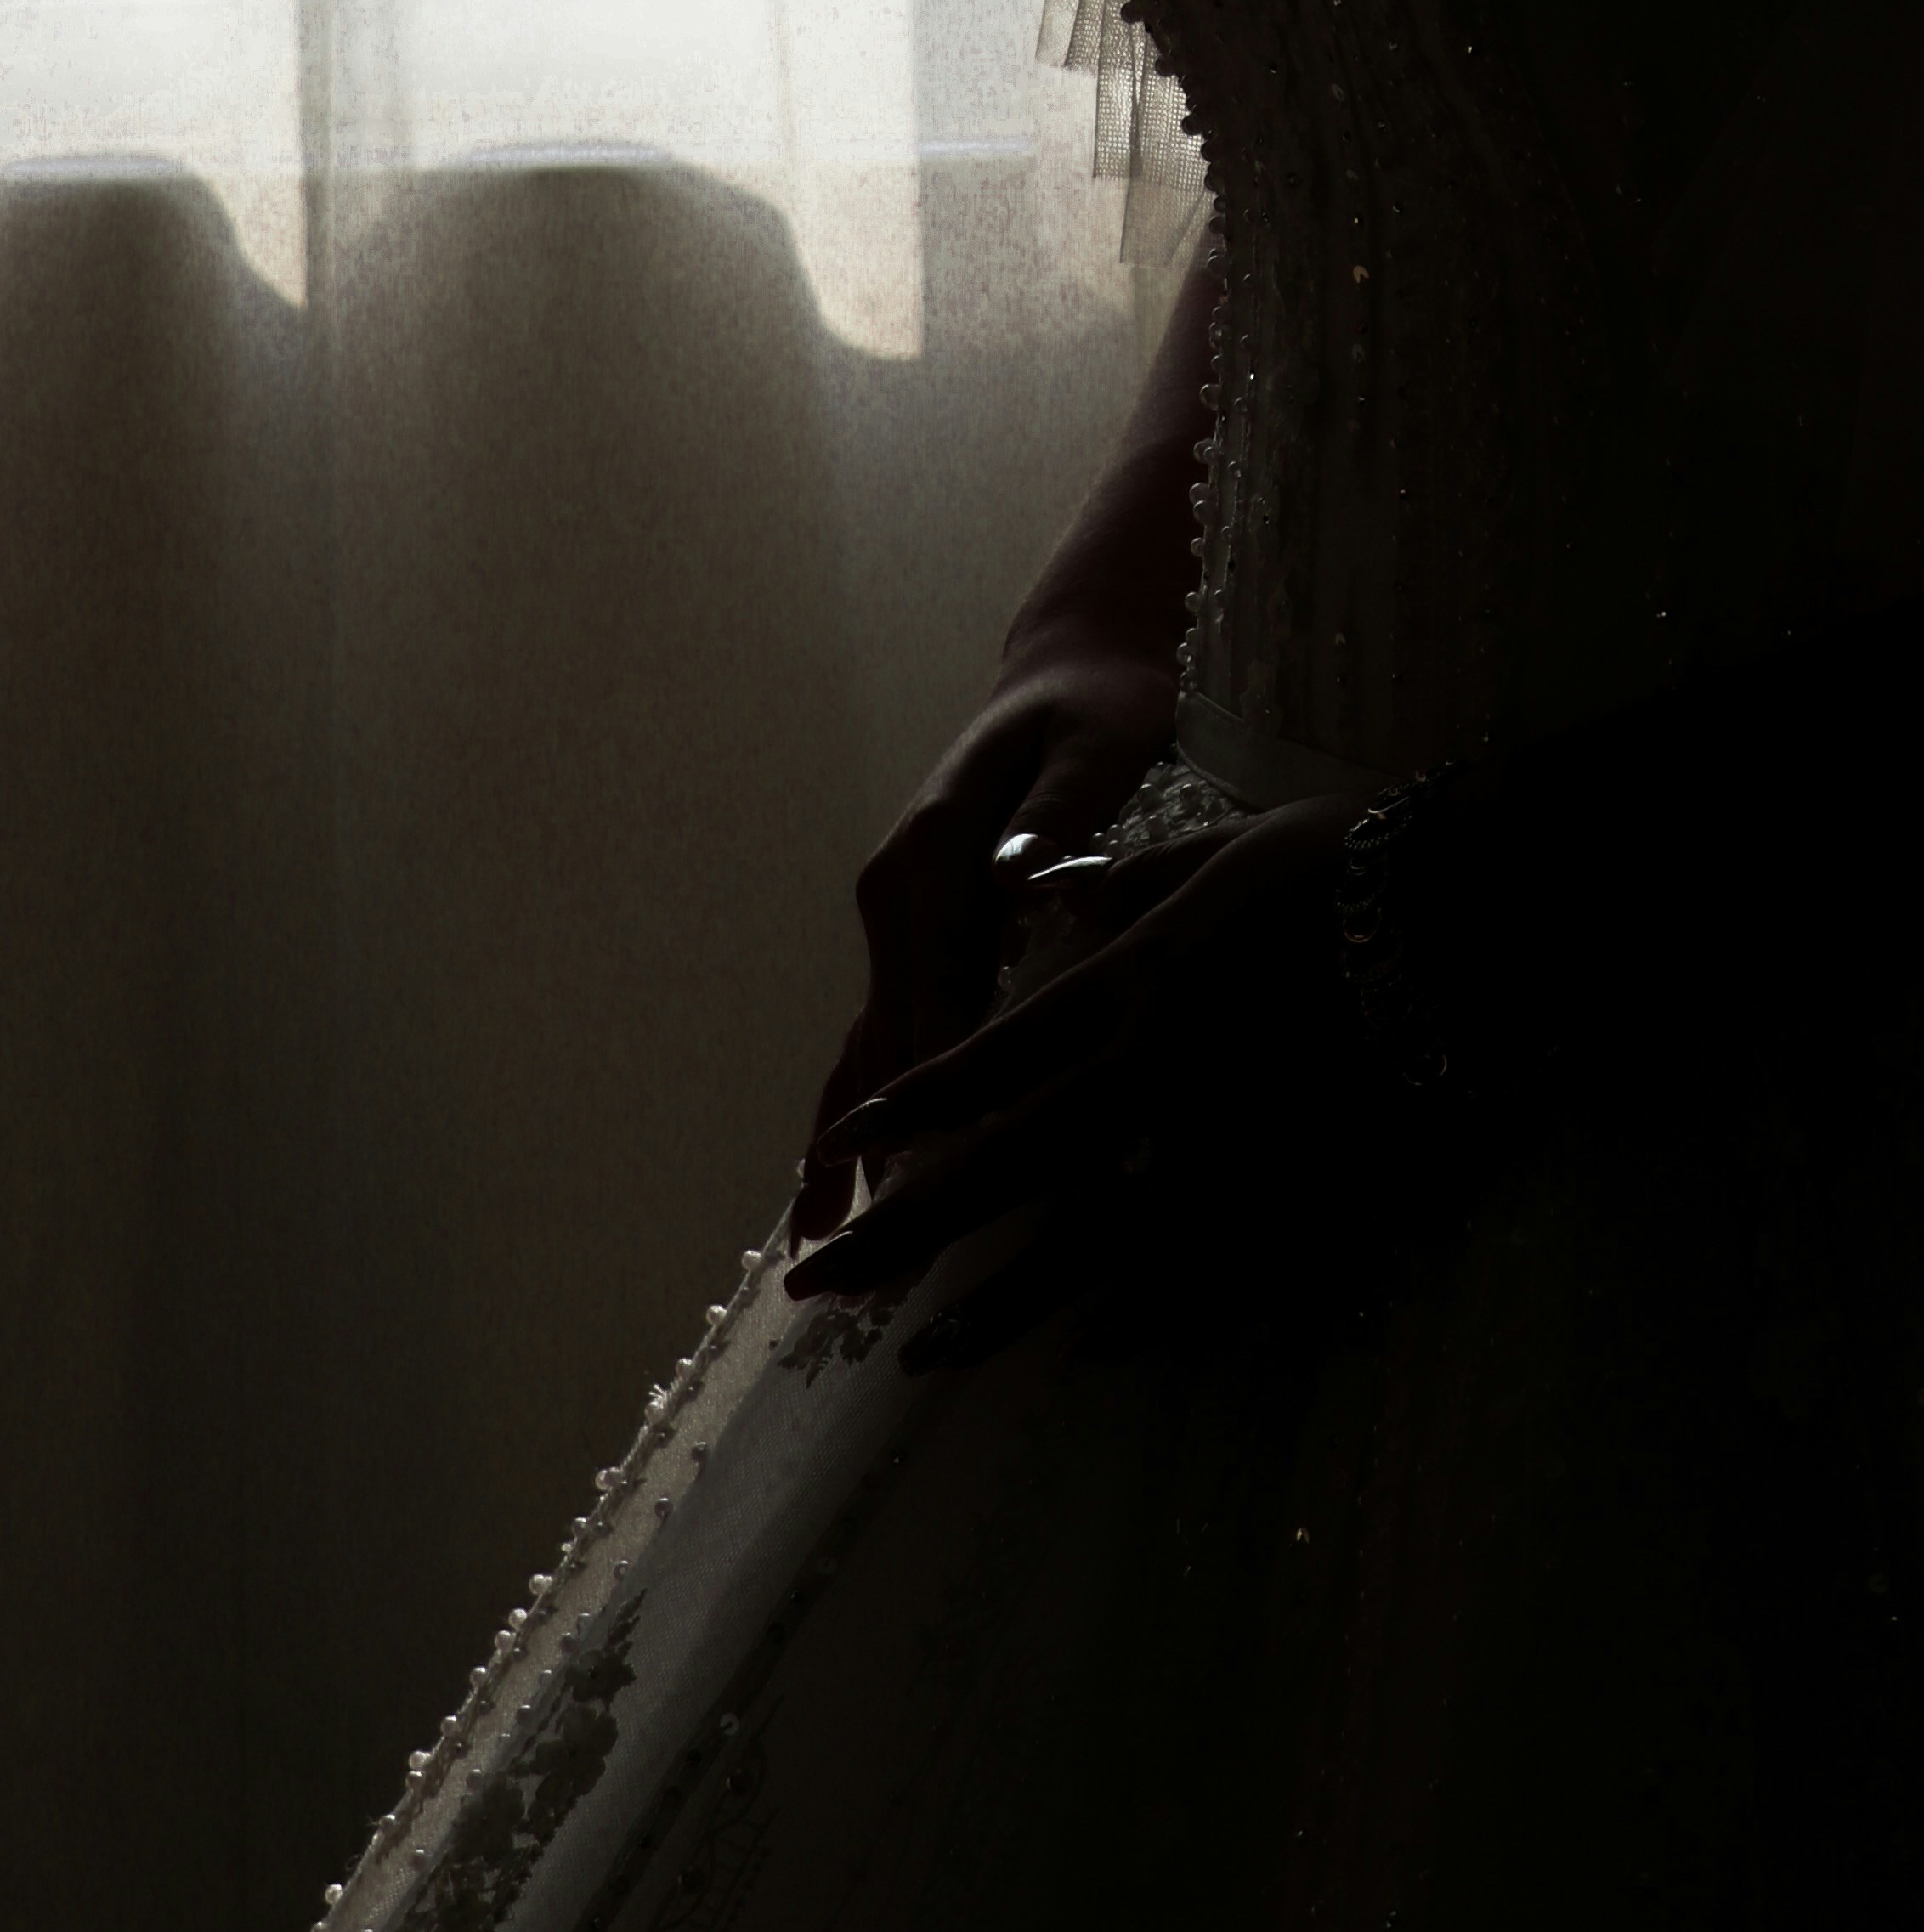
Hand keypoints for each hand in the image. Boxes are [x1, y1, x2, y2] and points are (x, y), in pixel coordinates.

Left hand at [784, 792, 1357, 1351]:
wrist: (1468, 912)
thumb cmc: (1343, 863)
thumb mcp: (1217, 850)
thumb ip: (1123, 886)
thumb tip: (1045, 894)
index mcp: (1135, 978)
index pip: (995, 1053)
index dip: (912, 1103)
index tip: (841, 1146)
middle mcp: (1155, 1069)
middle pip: (1007, 1165)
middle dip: (907, 1227)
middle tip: (819, 1282)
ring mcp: (1221, 1141)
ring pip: (1084, 1243)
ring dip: (996, 1303)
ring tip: (919, 1351)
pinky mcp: (1288, 1186)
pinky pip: (1194, 1268)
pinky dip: (1134, 1313)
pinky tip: (1082, 1349)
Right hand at [790, 635, 1177, 1248]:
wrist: (1071, 672)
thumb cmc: (1100, 708)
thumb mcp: (1096, 745)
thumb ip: (1057, 816)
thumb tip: (1011, 878)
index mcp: (936, 854)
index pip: (935, 998)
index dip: (935, 1097)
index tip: (935, 1188)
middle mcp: (898, 892)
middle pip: (885, 1040)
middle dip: (876, 1150)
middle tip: (859, 1259)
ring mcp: (897, 915)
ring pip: (867, 1046)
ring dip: (844, 1143)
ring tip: (814, 1246)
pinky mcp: (914, 932)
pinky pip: (881, 1032)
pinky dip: (859, 1105)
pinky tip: (839, 1183)